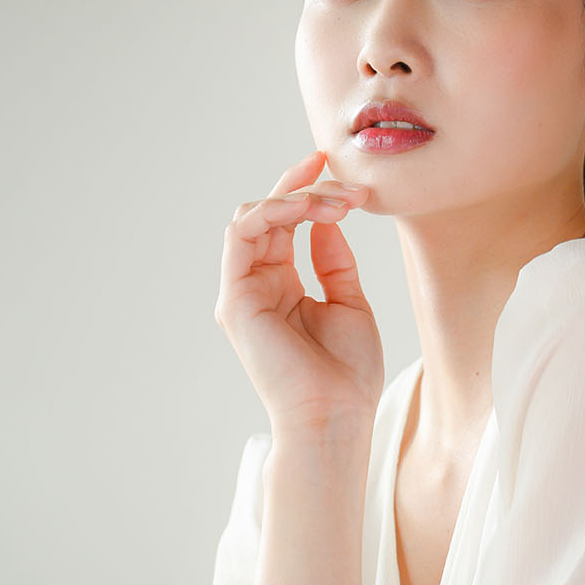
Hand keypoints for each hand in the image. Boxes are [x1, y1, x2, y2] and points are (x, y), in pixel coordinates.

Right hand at [215, 149, 382, 437]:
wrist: (336, 414)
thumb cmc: (346, 371)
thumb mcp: (349, 302)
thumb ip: (333, 261)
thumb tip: (327, 219)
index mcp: (282, 286)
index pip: (285, 225)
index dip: (307, 190)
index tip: (337, 170)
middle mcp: (257, 285)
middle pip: (268, 215)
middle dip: (307, 188)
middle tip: (347, 183)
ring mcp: (242, 292)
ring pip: (253, 218)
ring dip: (295, 197)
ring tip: (336, 200)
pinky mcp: (235, 300)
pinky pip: (242, 237)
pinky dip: (274, 212)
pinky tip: (310, 208)